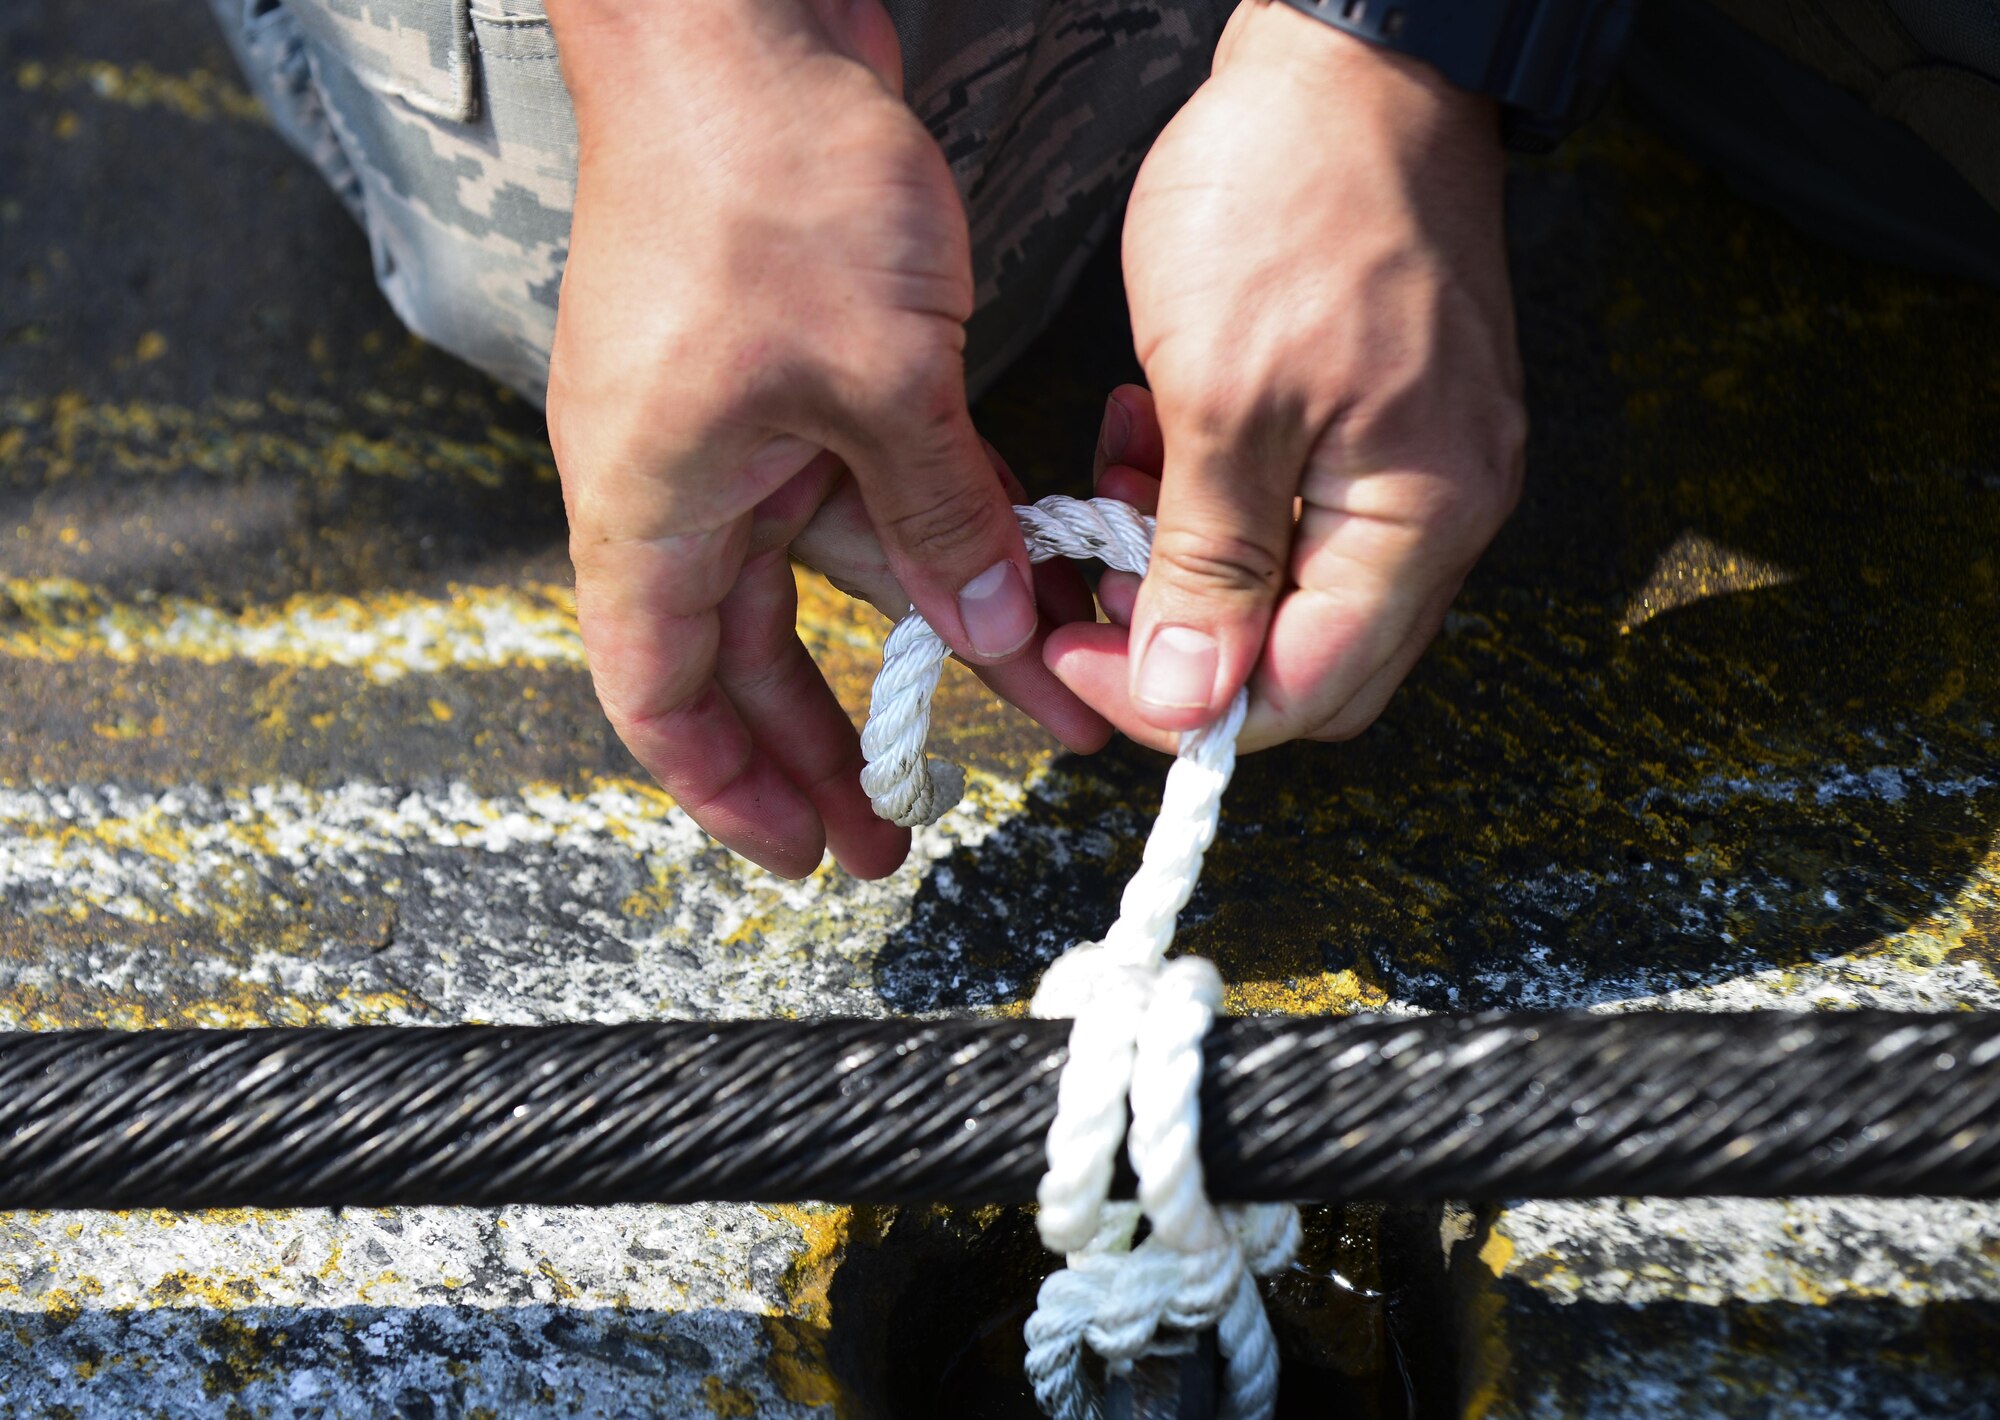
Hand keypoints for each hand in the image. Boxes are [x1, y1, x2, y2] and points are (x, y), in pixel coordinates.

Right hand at [546, 0, 1105, 879]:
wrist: (739, 18)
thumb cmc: (767, 188)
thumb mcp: (882, 382)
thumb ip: (940, 519)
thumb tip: (993, 629)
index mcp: (650, 507)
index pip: (662, 700)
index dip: (729, 791)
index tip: (805, 854)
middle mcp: (676, 482)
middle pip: (740, 659)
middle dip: (822, 751)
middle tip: (895, 833)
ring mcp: (728, 425)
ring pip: (819, 577)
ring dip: (910, 643)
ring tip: (1009, 718)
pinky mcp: (785, 370)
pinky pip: (854, 491)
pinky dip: (926, 542)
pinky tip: (1007, 586)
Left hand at [1046, 0, 1525, 752]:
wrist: (1347, 57)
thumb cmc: (1293, 196)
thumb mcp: (1221, 394)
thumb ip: (1208, 562)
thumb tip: (1187, 698)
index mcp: (1422, 515)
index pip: (1305, 689)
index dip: (1180, 702)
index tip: (1077, 659)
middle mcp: (1441, 508)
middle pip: (1306, 656)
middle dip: (1182, 642)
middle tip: (1087, 589)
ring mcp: (1416, 462)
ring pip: (1289, 585)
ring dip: (1184, 565)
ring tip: (1110, 486)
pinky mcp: (1380, 420)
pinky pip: (1292, 509)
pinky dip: (1210, 502)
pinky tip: (1153, 441)